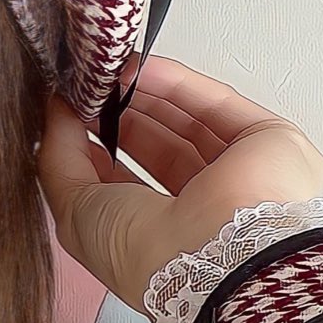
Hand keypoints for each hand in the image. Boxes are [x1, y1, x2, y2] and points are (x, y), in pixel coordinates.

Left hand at [36, 52, 322, 314]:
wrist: (217, 254)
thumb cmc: (147, 253)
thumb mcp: (76, 212)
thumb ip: (58, 158)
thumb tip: (55, 112)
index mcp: (155, 238)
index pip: (124, 183)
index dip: (95, 145)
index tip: (68, 110)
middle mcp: (200, 210)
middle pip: (158, 148)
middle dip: (120, 114)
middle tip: (89, 84)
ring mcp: (238, 175)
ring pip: (187, 123)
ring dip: (146, 94)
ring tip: (109, 71)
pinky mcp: (267, 142)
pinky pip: (216, 105)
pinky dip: (178, 85)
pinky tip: (141, 69)